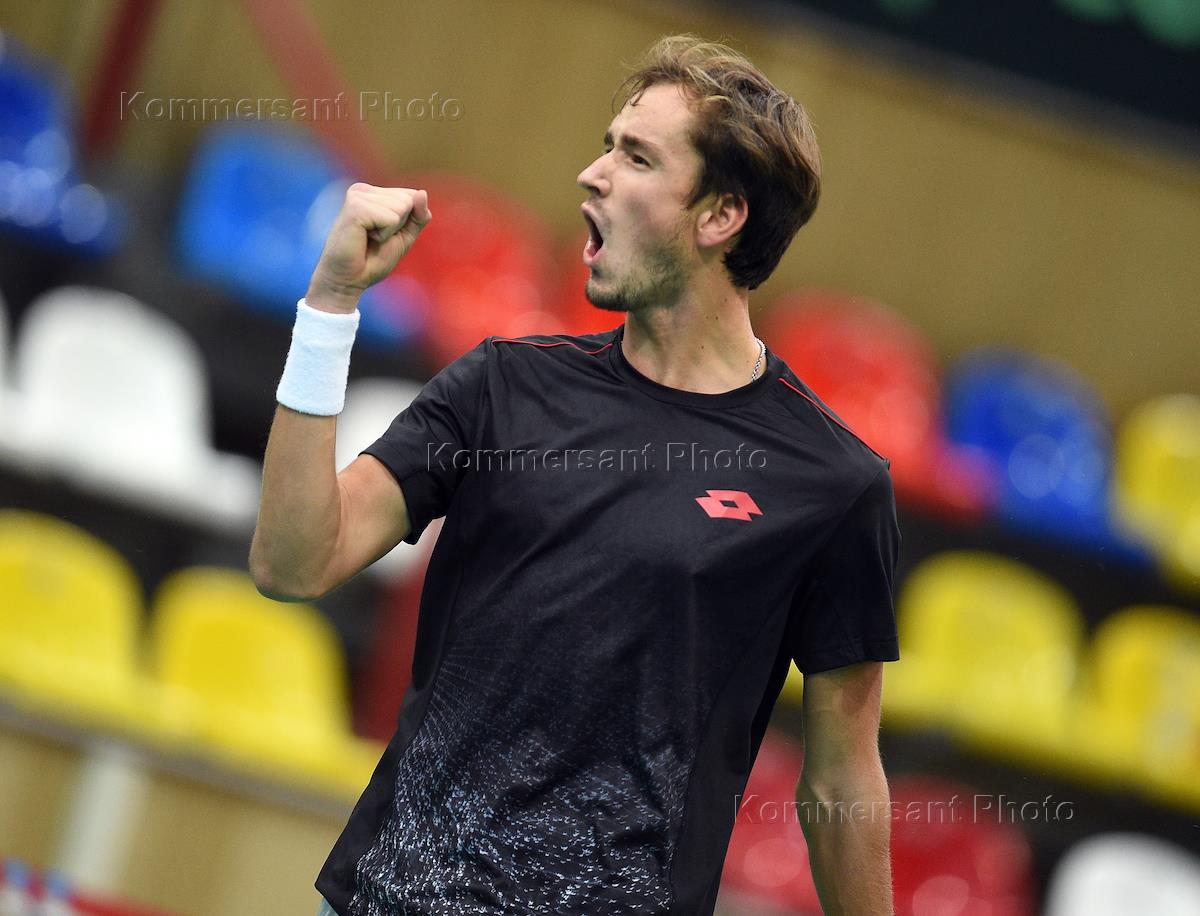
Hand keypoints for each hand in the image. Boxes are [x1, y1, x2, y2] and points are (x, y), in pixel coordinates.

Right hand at [305, 183, 431, 312]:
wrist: (348, 280)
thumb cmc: (373, 260)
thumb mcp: (404, 236)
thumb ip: (418, 216)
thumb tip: (422, 192)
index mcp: (372, 193)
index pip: (412, 196)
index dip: (406, 223)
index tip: (383, 235)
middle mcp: (363, 190)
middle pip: (409, 200)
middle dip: (399, 226)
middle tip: (374, 239)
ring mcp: (358, 196)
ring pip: (402, 207)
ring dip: (390, 231)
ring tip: (368, 238)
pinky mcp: (355, 207)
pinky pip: (391, 218)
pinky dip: (384, 235)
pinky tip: (364, 238)